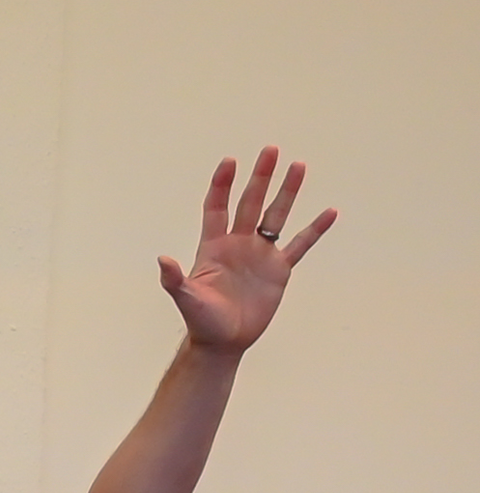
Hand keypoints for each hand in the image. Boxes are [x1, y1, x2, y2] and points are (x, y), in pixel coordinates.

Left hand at [162, 149, 333, 356]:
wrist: (224, 341)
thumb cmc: (202, 321)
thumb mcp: (186, 298)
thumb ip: (175, 278)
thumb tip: (163, 259)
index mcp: (214, 247)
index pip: (217, 207)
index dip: (222, 185)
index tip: (230, 160)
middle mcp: (238, 244)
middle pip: (250, 203)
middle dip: (260, 177)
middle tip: (270, 150)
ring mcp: (260, 254)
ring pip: (276, 216)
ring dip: (287, 192)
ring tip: (299, 165)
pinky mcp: (279, 269)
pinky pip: (300, 244)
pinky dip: (315, 229)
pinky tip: (330, 212)